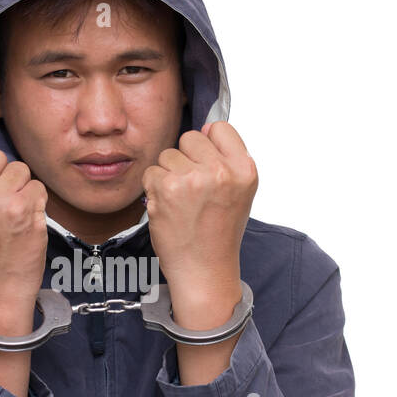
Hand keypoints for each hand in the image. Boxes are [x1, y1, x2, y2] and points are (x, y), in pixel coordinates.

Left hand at [141, 121, 256, 319]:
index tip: (207, 168)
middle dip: (186, 160)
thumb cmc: (218, 232)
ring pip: (167, 154)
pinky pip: (150, 172)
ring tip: (181, 203)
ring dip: (167, 175)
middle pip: (190, 137)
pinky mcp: (167, 187)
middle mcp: (222, 171)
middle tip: (193, 192)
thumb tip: (205, 127)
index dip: (208, 146)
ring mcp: (193, 178)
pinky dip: (153, 189)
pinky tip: (167, 209)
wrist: (204, 269)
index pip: (219, 127)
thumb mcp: (238, 192)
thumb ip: (226, 159)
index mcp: (245, 169)